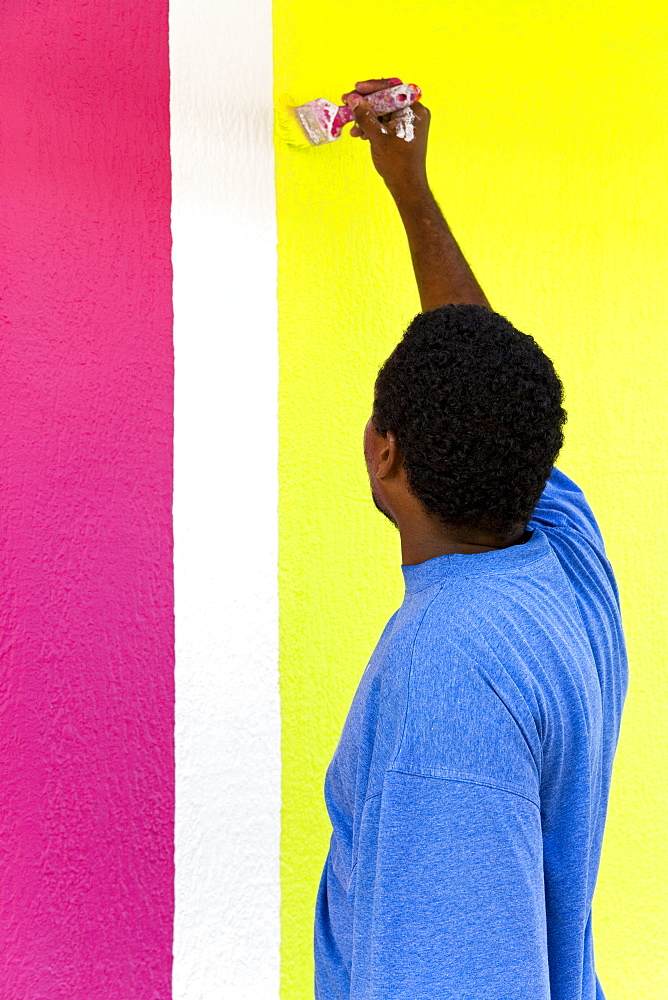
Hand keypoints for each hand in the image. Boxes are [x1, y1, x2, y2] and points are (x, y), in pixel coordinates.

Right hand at [341, 78, 430, 195]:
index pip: (392, 88)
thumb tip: (353, 99)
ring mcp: (408, 122)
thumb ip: (365, 116)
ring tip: (352, 126)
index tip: (356, 89)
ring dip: (366, 116)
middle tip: (349, 103)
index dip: (372, 87)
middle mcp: (413, 113)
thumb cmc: (398, 164)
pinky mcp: (401, 131)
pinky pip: (384, 122)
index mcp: (414, 110)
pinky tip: (360, 133)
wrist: (406, 186)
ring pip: (383, 111)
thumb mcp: (378, 137)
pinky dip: (372, 125)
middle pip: (386, 98)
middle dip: (366, 103)